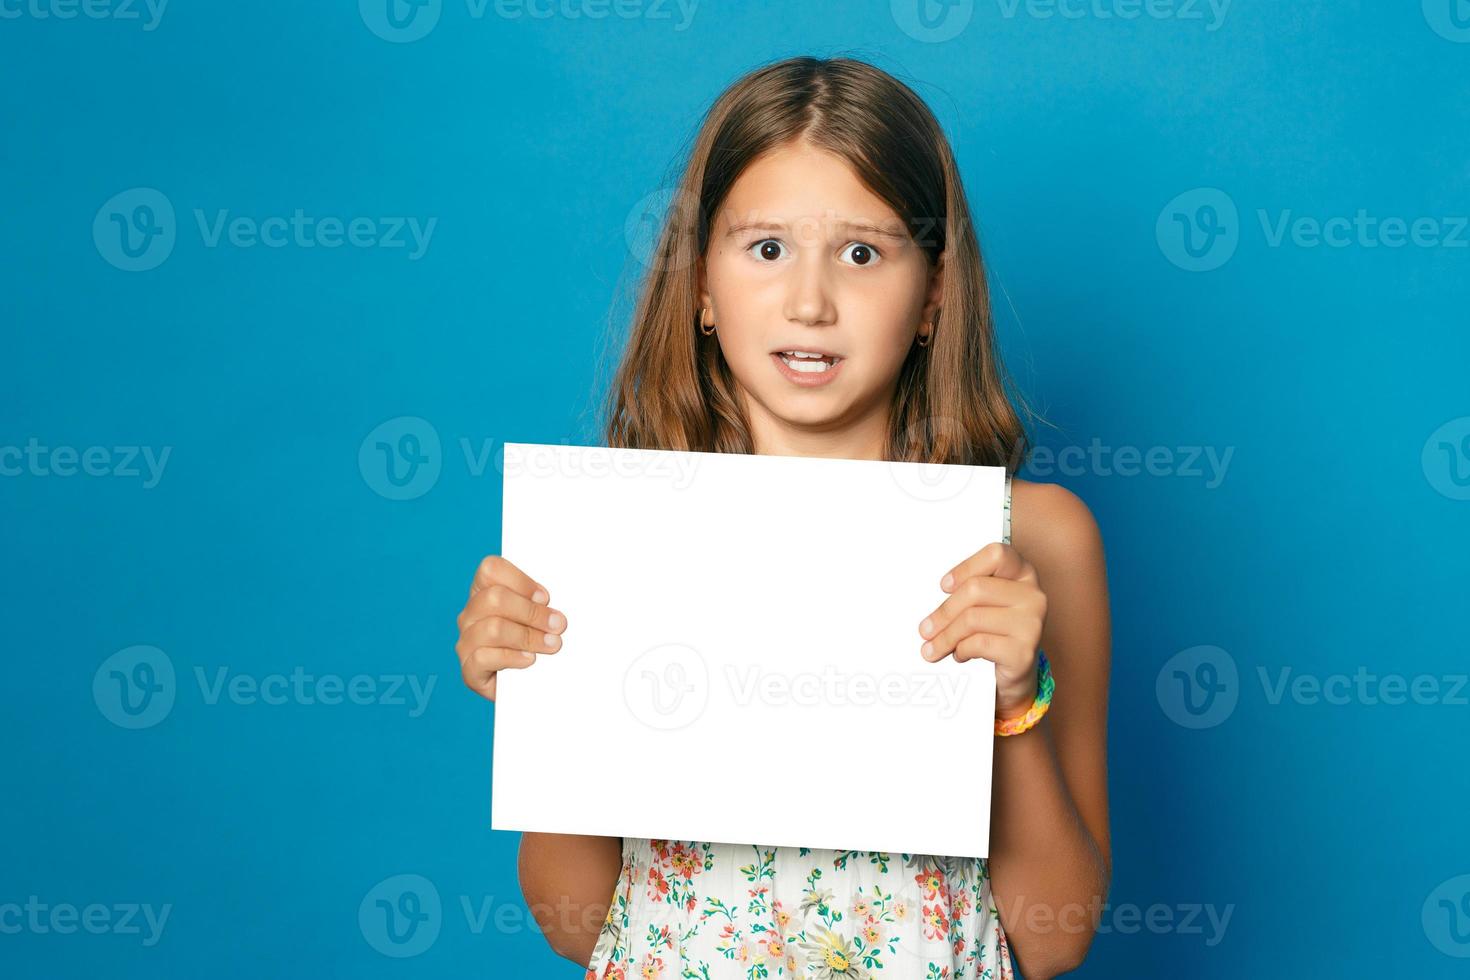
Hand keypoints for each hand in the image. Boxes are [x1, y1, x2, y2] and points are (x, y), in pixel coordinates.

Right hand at [455, 555, 567, 700]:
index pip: (490, 569)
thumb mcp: (542, 617)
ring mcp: (466, 643)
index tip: (545, 597)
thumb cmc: (538, 643)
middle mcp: (470, 615)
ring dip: (528, 636)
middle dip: (532, 612)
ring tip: (551, 645)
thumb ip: (543, 604)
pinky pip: (484, 658)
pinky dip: (511, 658)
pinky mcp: (469, 671)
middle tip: (557, 625)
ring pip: (493, 628)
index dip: (520, 581)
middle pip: (494, 598)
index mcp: (484, 592)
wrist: (533, 687)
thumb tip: (555, 609)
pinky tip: (529, 660)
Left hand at [917, 542, 1047, 720]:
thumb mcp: (987, 604)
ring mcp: (1032, 623)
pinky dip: (961, 650)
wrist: (1017, 672)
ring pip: (973, 619)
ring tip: (933, 648)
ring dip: (945, 637)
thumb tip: (931, 606)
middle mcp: (1033, 595)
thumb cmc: (997, 630)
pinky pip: (979, 644)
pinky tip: (959, 654)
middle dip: (944, 612)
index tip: (943, 586)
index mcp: (1024, 573)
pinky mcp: (1024, 651)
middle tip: (925, 629)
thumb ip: (968, 593)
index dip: (966, 568)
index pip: (997, 554)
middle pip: (976, 589)